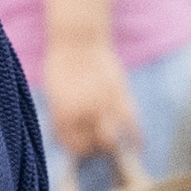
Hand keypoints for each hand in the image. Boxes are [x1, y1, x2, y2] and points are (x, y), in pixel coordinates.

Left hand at [40, 36, 140, 172]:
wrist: (79, 40)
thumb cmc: (62, 65)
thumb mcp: (53, 93)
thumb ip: (61, 116)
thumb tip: (66, 135)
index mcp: (64, 113)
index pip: (72, 145)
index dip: (76, 148)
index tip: (80, 145)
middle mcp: (84, 113)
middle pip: (92, 147)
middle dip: (93, 149)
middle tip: (95, 144)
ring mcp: (104, 105)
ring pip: (111, 140)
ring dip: (110, 145)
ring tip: (110, 142)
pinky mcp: (121, 96)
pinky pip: (132, 123)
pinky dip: (136, 136)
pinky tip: (137, 143)